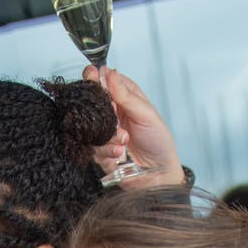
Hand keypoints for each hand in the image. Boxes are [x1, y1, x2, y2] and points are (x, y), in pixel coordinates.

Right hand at [82, 66, 184, 188]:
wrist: (158, 173)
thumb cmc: (158, 141)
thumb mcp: (147, 114)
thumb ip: (127, 96)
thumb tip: (110, 73)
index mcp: (123, 96)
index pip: (103, 79)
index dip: (95, 77)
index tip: (93, 76)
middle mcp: (110, 111)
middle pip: (90, 100)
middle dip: (100, 108)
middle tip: (113, 116)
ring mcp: (102, 130)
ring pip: (89, 124)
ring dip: (108, 133)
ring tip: (125, 139)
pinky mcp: (98, 148)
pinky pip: (92, 145)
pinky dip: (107, 149)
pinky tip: (120, 152)